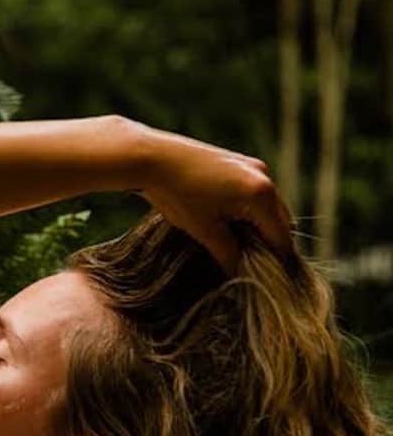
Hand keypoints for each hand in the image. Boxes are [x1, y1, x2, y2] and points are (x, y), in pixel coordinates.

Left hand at [137, 125, 294, 277]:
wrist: (153, 158)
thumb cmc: (178, 194)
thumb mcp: (204, 231)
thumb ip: (228, 254)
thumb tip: (240, 274)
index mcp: (261, 194)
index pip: (281, 236)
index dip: (274, 260)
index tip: (265, 278)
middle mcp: (265, 176)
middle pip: (280, 220)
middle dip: (267, 243)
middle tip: (247, 263)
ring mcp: (253, 166)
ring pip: (267, 206)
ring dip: (257, 226)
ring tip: (234, 244)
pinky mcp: (240, 162)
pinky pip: (255, 193)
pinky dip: (248, 210)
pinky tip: (227, 222)